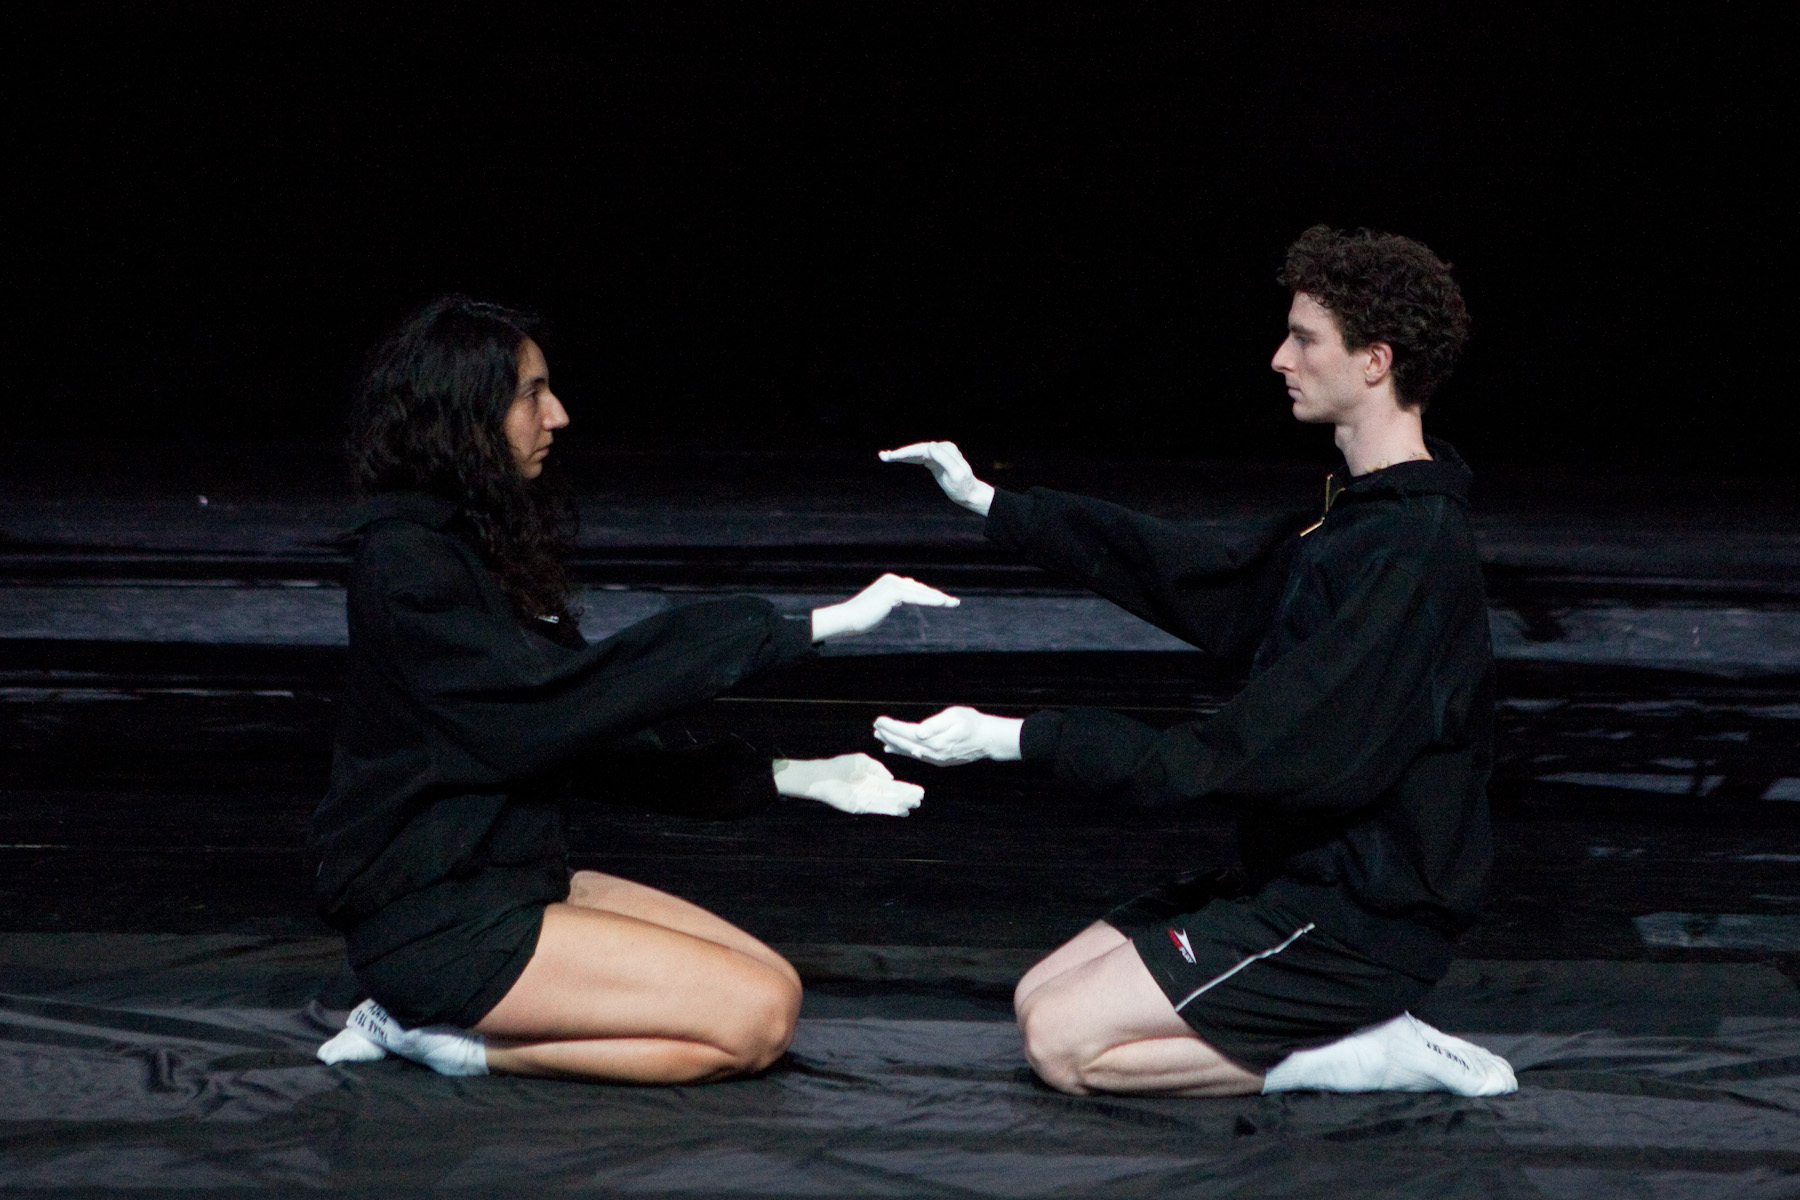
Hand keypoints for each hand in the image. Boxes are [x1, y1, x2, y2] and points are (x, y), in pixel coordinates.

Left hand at [772, 753, 923, 815]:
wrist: (823, 776)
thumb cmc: (840, 766)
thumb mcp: (862, 761)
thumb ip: (877, 768)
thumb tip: (891, 778)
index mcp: (873, 780)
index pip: (894, 786)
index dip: (906, 788)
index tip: (919, 791)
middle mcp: (872, 792)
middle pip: (893, 796)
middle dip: (907, 797)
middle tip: (920, 800)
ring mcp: (866, 800)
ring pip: (887, 803)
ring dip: (901, 805)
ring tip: (913, 805)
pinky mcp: (860, 807)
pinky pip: (877, 808)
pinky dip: (889, 809)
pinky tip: (900, 809)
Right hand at [811, 573, 958, 641]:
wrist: (847, 619)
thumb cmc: (859, 618)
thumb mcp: (879, 607)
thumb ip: (889, 602)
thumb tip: (896, 601)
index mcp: (889, 582)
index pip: (914, 589)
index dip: (929, 595)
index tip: (943, 600)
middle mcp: (892, 580)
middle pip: (921, 589)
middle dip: (938, 596)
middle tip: (954, 602)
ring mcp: (892, 585)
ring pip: (921, 593)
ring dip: (939, 598)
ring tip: (953, 603)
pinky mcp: (893, 593)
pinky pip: (917, 597)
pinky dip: (931, 600)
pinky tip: (942, 603)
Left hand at [872, 706, 1022, 765]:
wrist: (989, 739)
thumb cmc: (973, 723)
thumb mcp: (955, 717)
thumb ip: (935, 725)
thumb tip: (918, 733)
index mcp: (934, 740)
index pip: (906, 733)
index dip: (891, 727)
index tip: (879, 720)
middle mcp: (932, 753)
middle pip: (904, 744)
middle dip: (888, 735)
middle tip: (875, 727)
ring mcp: (935, 759)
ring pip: (908, 751)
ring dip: (893, 744)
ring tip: (880, 738)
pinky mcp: (939, 761)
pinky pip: (916, 756)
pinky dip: (903, 751)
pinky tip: (893, 749)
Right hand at [878, 441, 995, 515]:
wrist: (970, 494)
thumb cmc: (963, 486)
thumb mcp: (955, 474)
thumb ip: (943, 458)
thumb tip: (930, 445)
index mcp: (946, 449)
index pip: (922, 448)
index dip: (906, 452)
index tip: (893, 456)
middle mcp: (942, 448)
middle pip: (916, 449)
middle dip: (900, 453)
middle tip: (883, 456)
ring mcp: (938, 454)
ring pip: (915, 453)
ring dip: (900, 455)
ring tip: (885, 456)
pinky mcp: (934, 461)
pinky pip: (918, 458)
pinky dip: (907, 458)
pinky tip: (897, 458)